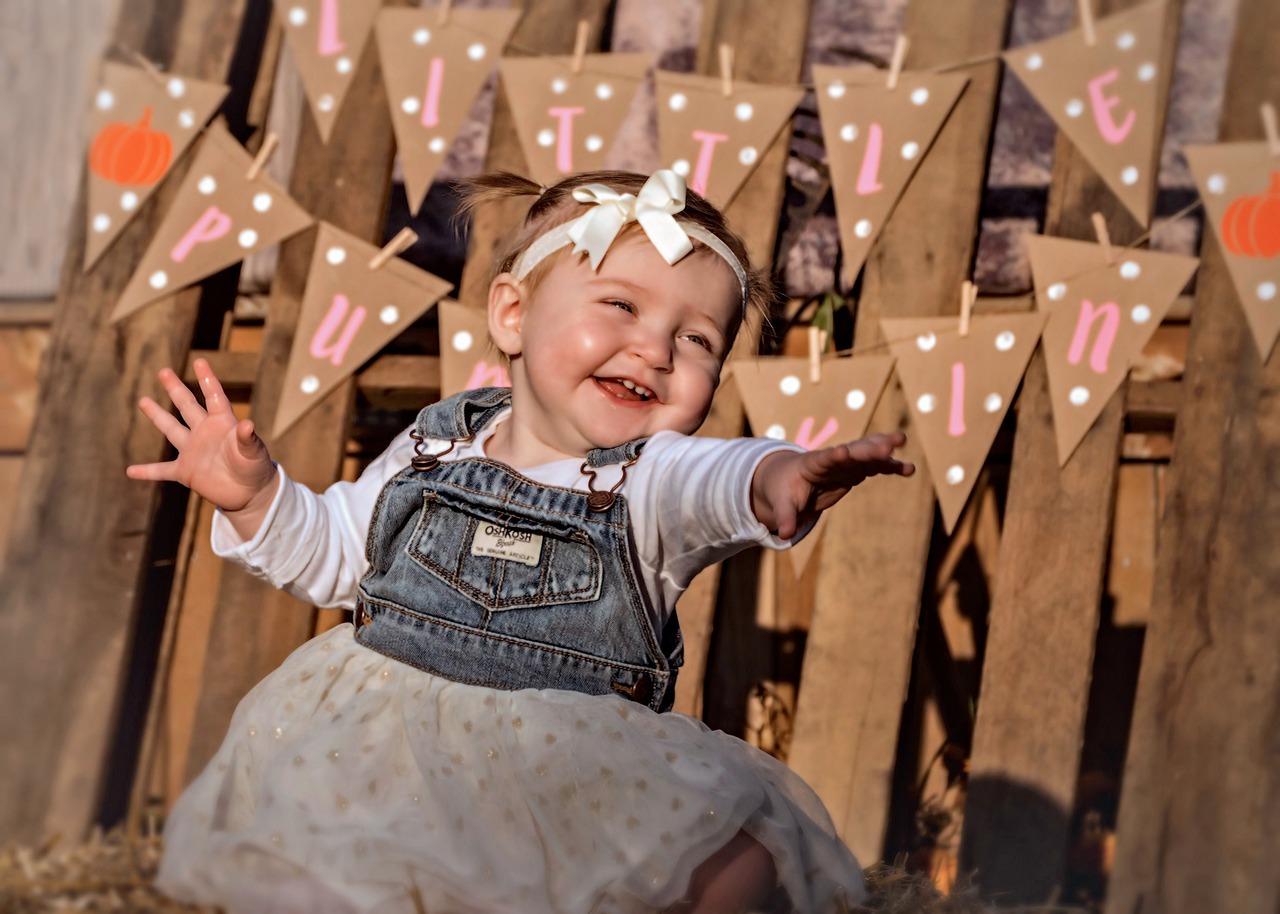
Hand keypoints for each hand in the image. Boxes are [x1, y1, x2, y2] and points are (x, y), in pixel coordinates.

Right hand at [126, 358, 278, 519]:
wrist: (251, 493)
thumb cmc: (256, 468)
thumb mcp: (254, 452)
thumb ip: (248, 438)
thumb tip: (248, 424)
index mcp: (222, 424)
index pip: (214, 397)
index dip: (207, 379)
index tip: (200, 361)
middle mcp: (204, 433)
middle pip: (187, 406)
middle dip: (175, 389)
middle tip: (164, 371)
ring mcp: (193, 451)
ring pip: (171, 429)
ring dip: (157, 415)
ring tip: (143, 401)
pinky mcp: (186, 472)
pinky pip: (162, 470)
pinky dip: (147, 471)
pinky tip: (130, 471)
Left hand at [750, 431, 914, 538]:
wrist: (788, 478)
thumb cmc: (783, 489)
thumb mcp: (781, 504)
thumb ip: (785, 516)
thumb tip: (784, 535)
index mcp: (812, 464)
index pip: (824, 459)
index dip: (834, 456)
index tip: (843, 452)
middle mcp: (833, 459)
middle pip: (852, 451)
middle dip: (869, 448)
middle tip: (887, 445)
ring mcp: (847, 463)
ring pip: (868, 452)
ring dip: (884, 447)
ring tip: (901, 439)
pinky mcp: (857, 470)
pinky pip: (876, 465)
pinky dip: (891, 466)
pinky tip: (909, 469)